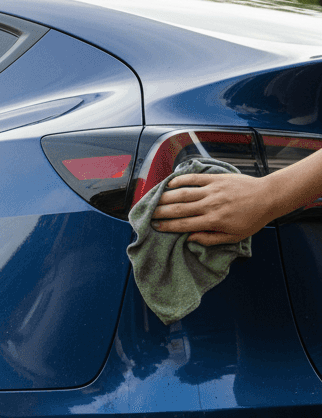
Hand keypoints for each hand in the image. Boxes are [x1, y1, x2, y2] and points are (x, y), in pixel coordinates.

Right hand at [151, 172, 274, 244]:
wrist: (268, 196)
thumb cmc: (252, 219)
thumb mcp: (233, 237)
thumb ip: (210, 239)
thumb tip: (190, 238)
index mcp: (213, 221)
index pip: (183, 224)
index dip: (167, 226)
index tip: (155, 227)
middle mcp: (210, 205)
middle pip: (179, 208)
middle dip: (161, 211)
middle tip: (147, 214)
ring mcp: (212, 190)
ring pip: (183, 193)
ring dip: (166, 196)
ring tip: (154, 200)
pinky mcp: (217, 179)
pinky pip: (195, 178)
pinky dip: (181, 179)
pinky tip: (170, 183)